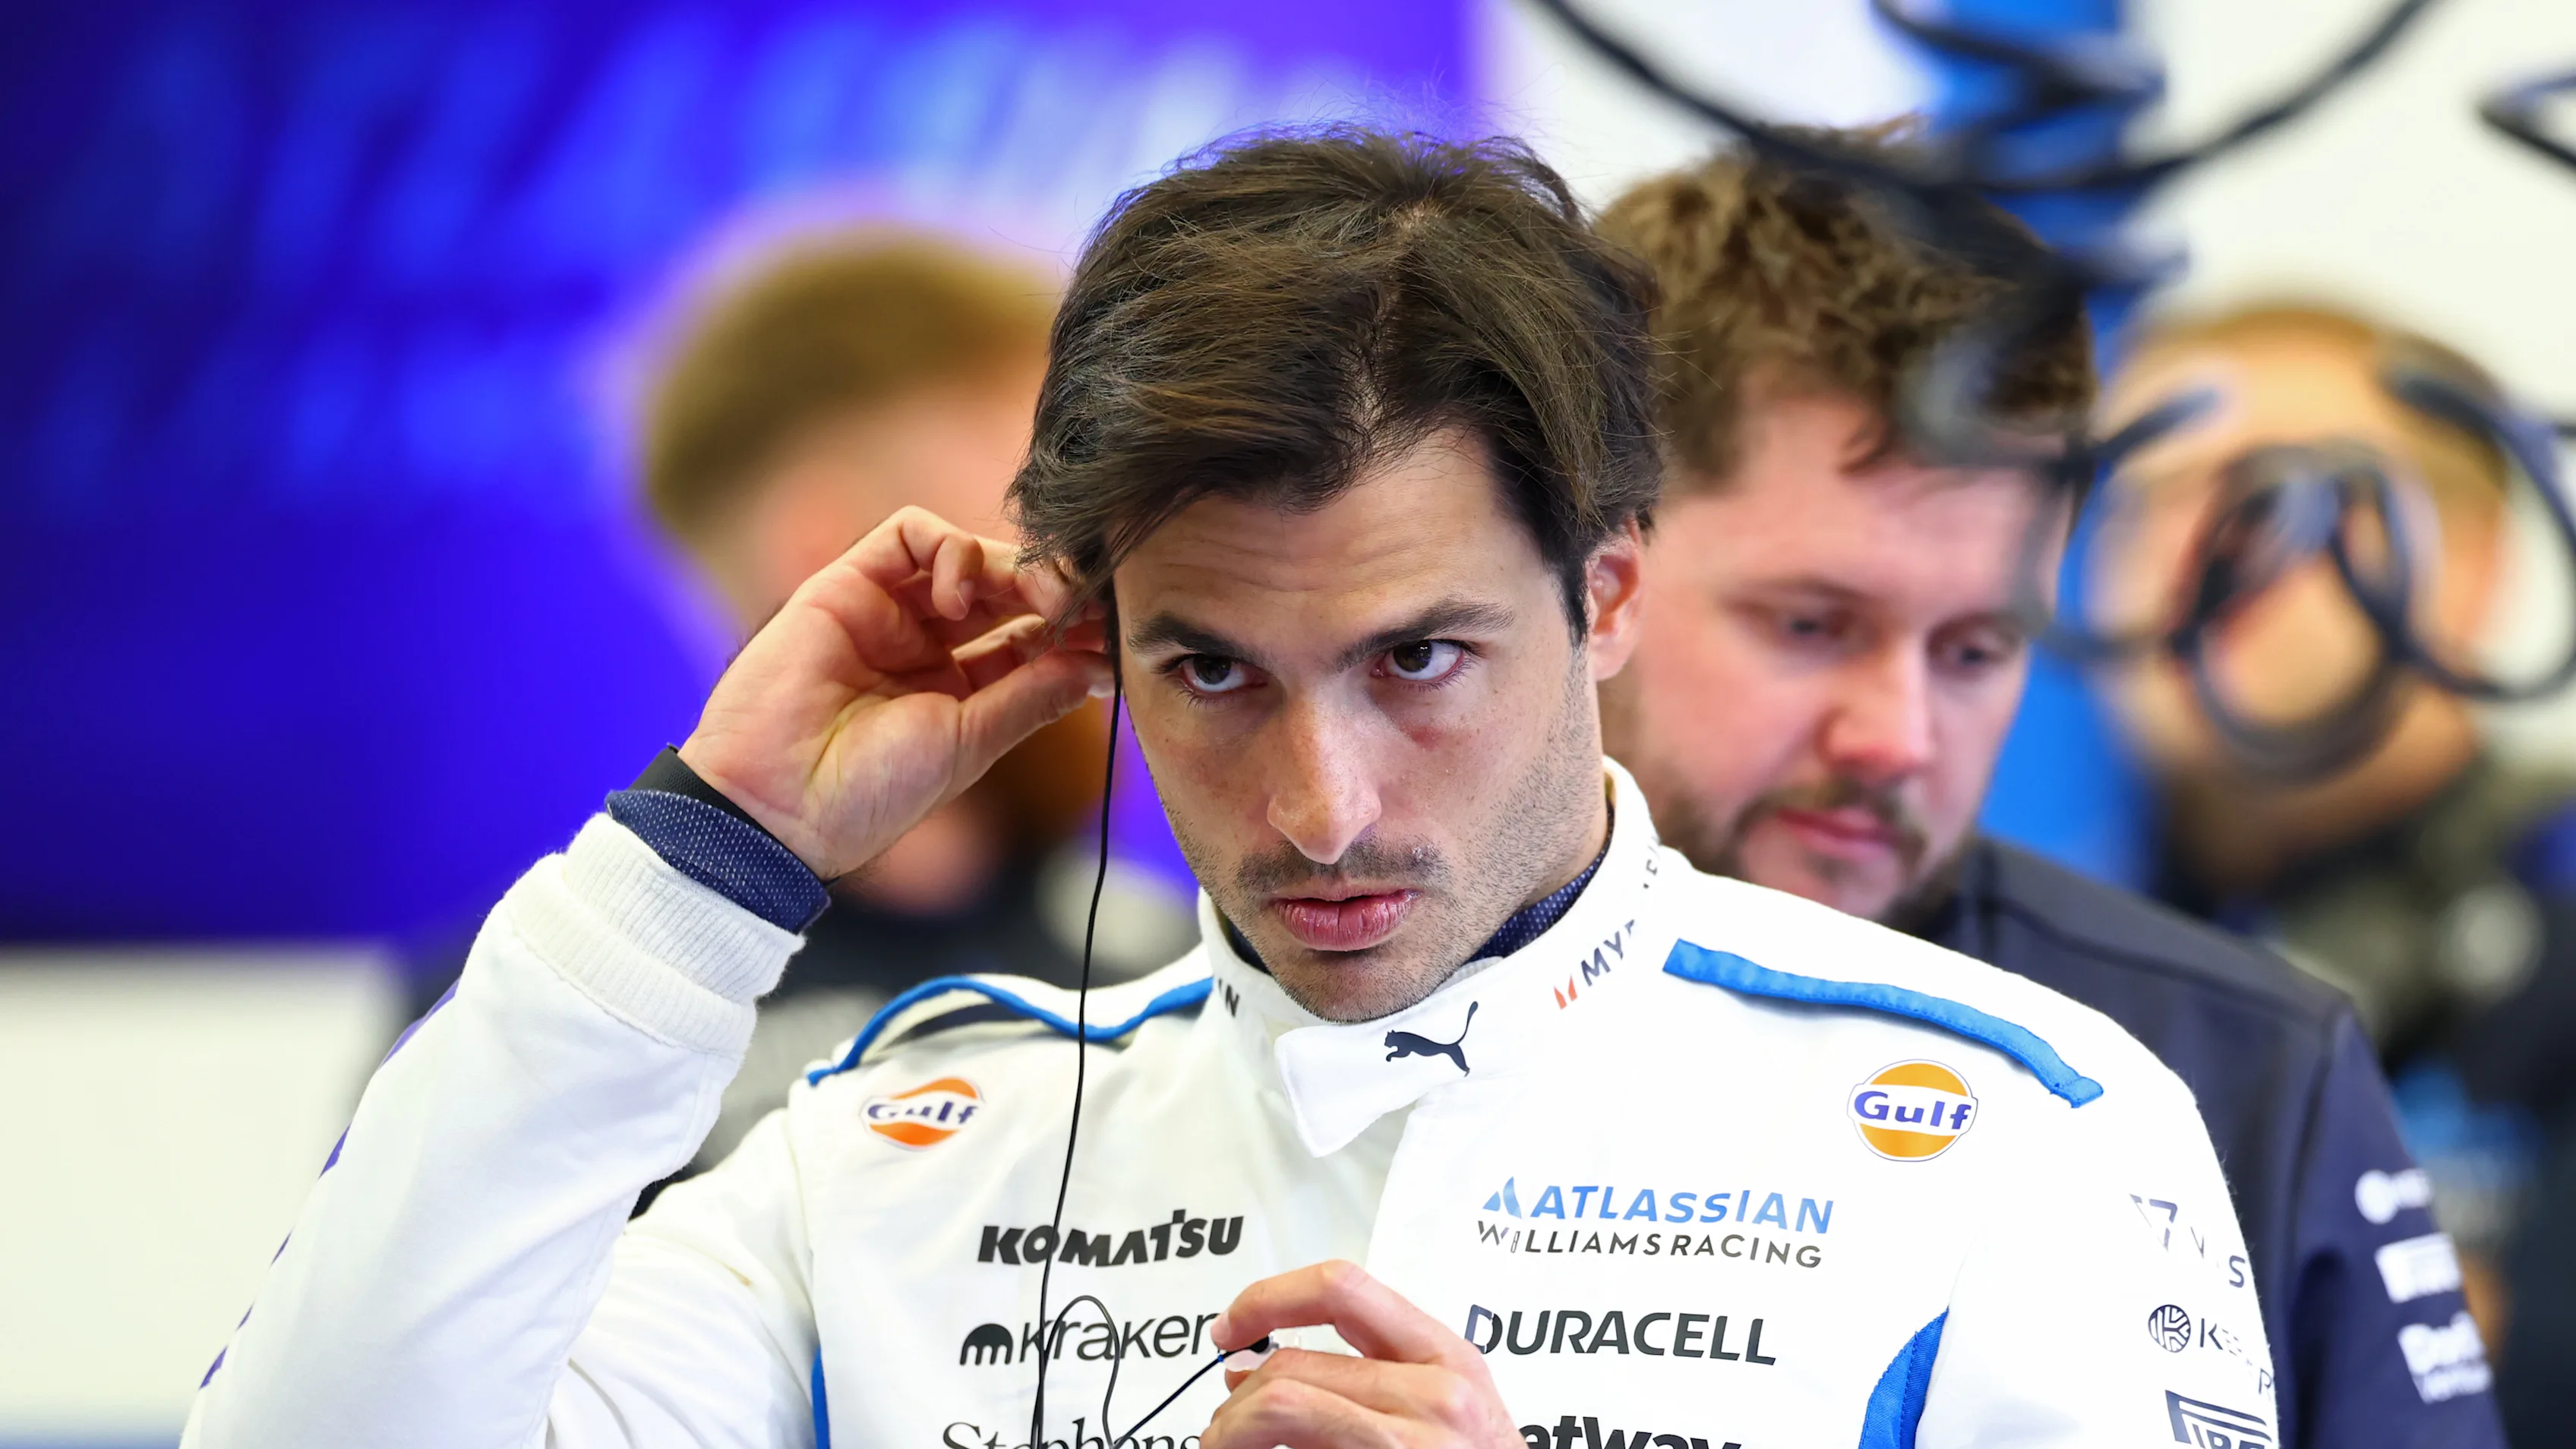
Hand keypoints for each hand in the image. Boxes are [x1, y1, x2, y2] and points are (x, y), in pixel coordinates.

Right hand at [677, 507, 1110, 880]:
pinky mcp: (848, 582)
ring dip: (1016, 566)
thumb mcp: (970, 744)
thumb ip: (1031, 694)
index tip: (1115, 637)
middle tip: (1091, 605)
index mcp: (958, 692)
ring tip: (1041, 599)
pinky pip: (910, 534)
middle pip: (1006, 590)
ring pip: (968, 556)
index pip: (1030, 638)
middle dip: (1056, 590)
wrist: (777, 805)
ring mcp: (888, 612)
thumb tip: (1098, 663)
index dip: (1074, 630)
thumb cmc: (868, 792)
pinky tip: (960, 598)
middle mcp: (925, 646)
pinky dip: (951, 551)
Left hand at [1203, 1262, 1522, 1448]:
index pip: (1339, 1289)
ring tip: (1228, 1447)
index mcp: (1445, 1355)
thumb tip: (1247, 1372)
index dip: (1266, 1298)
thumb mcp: (1440, 1408)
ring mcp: (1410, 1445)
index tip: (1229, 1328)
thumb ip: (1360, 1376)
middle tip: (1222, 1427)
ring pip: (1281, 1407)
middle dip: (1235, 1400)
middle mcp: (1435, 1395)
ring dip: (1231, 1431)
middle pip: (1292, 1365)